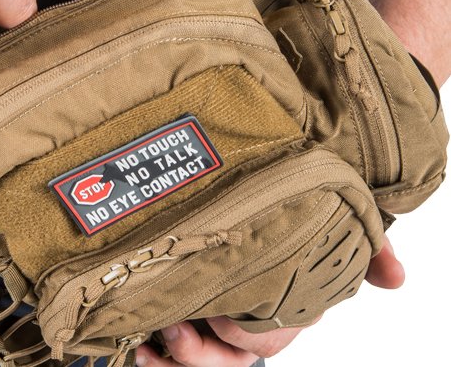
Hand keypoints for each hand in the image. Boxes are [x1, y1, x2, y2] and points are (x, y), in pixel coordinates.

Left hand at [135, 235, 404, 365]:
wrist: (253, 189)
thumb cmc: (290, 215)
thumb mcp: (327, 227)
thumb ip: (365, 248)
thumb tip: (397, 279)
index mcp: (278, 305)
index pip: (264, 338)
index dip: (243, 335)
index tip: (221, 315)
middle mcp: (245, 317)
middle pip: (226, 360)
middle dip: (201, 356)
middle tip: (177, 332)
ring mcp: (211, 315)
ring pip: (197, 360)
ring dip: (173, 362)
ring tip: (151, 344)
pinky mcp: (180, 304)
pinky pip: (167, 345)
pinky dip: (154, 355)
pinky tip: (139, 344)